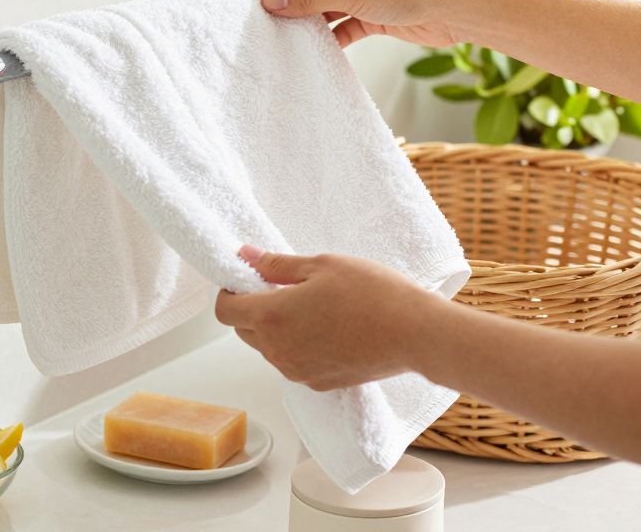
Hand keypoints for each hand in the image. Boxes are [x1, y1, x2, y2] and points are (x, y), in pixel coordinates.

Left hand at [214, 244, 436, 390]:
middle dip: (253, 309)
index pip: (225, 310)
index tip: (246, 280)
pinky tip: (327, 329)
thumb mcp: (322, 265)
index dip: (229, 292)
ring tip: (312, 308)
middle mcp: (277, 351)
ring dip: (276, 329)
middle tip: (284, 288)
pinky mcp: (316, 383)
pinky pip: (292, 362)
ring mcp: (296, 371)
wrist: (415, 334)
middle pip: (244, 331)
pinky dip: (298, 346)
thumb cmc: (373, 294)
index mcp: (272, 317)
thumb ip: (276, 265)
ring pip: (268, 348)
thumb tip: (245, 256)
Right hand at [262, 0, 474, 47]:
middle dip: (291, 5)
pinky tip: (318, 50)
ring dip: (310, 23)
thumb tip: (271, 0)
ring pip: (324, 7)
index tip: (259, 1)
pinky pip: (341, 25)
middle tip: (269, 25)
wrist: (450, 9)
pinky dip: (331, 37)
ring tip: (289, 40)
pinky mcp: (371, 14)